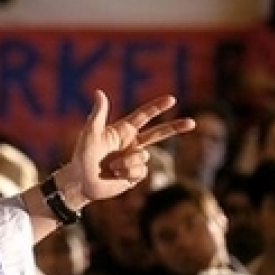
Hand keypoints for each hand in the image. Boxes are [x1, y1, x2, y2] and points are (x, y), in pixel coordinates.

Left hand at [60, 90, 194, 205]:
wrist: (81, 182)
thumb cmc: (82, 156)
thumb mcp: (89, 133)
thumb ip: (98, 114)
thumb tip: (99, 92)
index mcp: (123, 130)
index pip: (144, 115)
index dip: (158, 107)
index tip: (172, 99)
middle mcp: (132, 143)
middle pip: (159, 133)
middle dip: (176, 127)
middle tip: (193, 123)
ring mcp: (135, 159)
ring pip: (144, 156)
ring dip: (127, 162)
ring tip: (111, 167)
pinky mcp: (135, 175)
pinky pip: (142, 171)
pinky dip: (128, 172)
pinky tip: (117, 175)